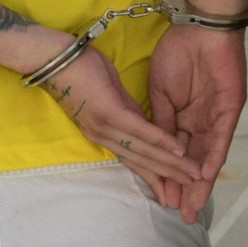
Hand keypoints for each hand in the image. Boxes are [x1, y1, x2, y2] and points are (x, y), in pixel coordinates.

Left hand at [41, 45, 202, 201]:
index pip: (134, 160)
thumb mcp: (110, 94)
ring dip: (172, 164)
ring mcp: (105, 125)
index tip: (175, 188)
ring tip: (193, 173)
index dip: (156, 175)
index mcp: (103, 133)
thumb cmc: (79, 70)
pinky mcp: (109, 111)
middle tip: (195, 186)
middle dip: (171, 176)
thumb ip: (129, 112)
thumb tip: (148, 125)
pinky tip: (177, 149)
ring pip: (144, 150)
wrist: (52, 57)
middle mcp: (103, 136)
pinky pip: (139, 130)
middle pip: (142, 161)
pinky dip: (160, 140)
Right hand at [148, 25, 246, 222]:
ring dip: (202, 181)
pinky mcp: (230, 108)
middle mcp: (202, 121)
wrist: (198, 26)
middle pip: (195, 161)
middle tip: (181, 215)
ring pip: (210, 155)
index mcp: (183, 117)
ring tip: (193, 204)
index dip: (170, 176)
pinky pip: (222, 136)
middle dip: (189, 189)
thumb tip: (156, 150)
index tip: (161, 198)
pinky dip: (214, 156)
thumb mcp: (160, 93)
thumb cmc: (177, 52)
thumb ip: (161, 121)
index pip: (177, 154)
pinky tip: (205, 174)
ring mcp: (217, 116)